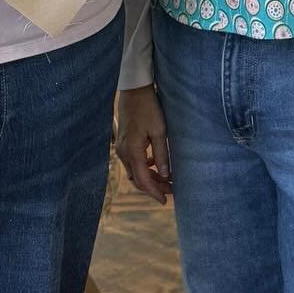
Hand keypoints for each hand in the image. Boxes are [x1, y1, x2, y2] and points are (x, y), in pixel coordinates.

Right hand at [116, 86, 170, 204]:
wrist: (134, 90)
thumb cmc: (148, 108)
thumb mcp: (159, 131)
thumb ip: (162, 154)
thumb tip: (166, 175)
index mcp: (132, 152)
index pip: (143, 181)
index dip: (155, 192)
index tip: (165, 201)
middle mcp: (124, 153)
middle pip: (138, 179)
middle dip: (154, 187)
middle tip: (171, 190)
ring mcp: (122, 148)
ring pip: (135, 171)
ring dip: (150, 177)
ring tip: (167, 179)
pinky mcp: (123, 143)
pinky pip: (133, 162)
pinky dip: (144, 167)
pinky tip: (156, 163)